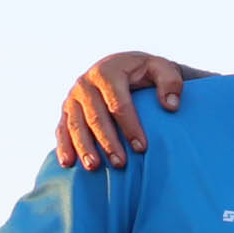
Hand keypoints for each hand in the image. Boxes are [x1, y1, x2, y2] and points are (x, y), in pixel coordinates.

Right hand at [58, 52, 190, 171]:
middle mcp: (85, 84)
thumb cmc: (145, 71)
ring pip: (75, 124)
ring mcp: (73, 97)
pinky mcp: (66, 109)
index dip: (130, 127)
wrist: (121, 65)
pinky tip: (68, 163)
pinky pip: (62, 128)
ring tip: (94, 167)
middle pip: (95, 117)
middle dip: (107, 142)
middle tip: (120, 163)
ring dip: (84, 147)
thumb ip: (171, 82)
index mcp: (107, 73)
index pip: (118, 104)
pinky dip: (64, 146)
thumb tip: (171, 106)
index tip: (142, 148)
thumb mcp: (162, 69)